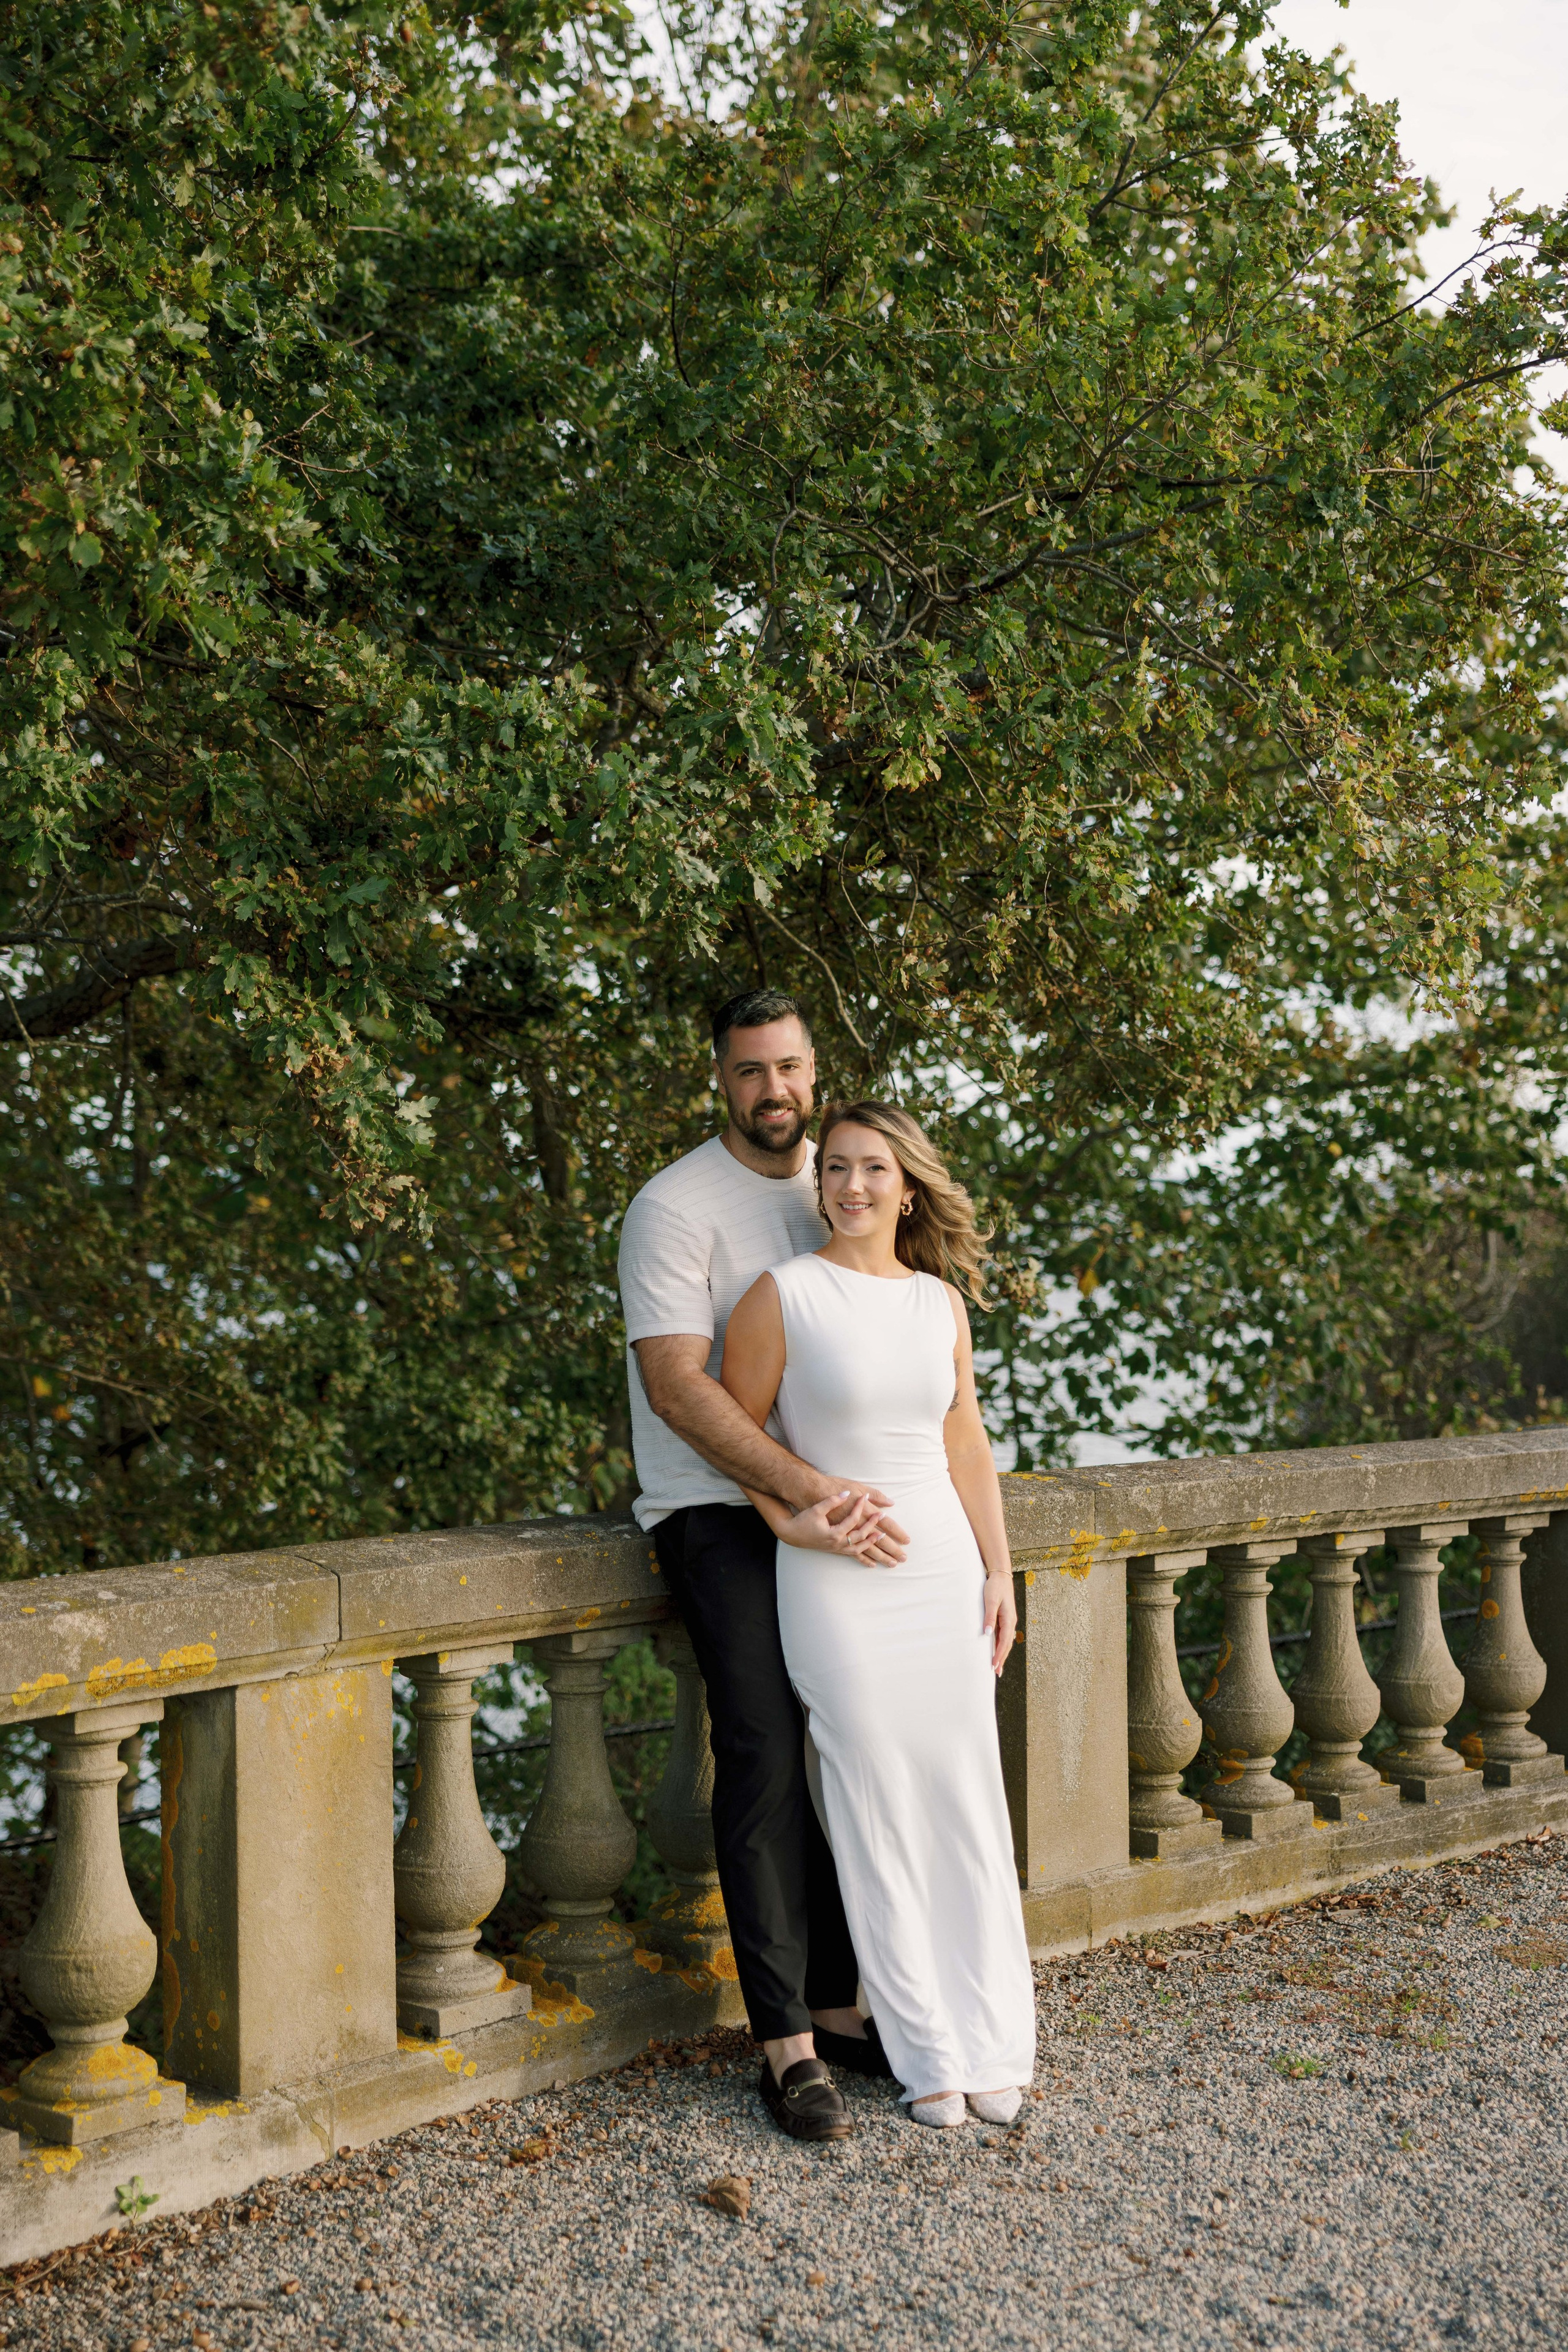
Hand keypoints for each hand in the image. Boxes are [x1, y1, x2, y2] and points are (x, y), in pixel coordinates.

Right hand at [780, 1490, 896, 1561]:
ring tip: (884, 1539)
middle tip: (884, 1518)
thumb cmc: (803, 1519)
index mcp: (834, 1532)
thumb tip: (848, 1493)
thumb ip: (833, 1501)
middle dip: (875, 1528)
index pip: (853, 1519)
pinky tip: (873, 1564)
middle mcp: (837, 1542)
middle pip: (862, 1537)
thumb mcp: (817, 1508)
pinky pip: (853, 1556)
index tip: (864, 1497)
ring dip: (874, 1545)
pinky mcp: (835, 1550)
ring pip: (860, 1549)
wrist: (791, 1533)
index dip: (859, 1506)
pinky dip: (864, 1559)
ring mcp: (837, 1548)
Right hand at [822, 1483, 907, 1565]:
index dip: (895, 1532)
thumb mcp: (854, 1487)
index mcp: (861, 1514)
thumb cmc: (830, 1489)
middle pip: (877, 1541)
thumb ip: (873, 1495)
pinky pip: (852, 1553)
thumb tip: (889, 1502)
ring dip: (880, 1557)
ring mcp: (843, 1538)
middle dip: (892, 1549)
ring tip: (891, 1563)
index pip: (883, 1525)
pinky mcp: (836, 1542)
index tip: (906, 1539)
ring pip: (866, 1550)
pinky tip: (872, 1564)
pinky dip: (864, 1559)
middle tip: (903, 1558)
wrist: (807, 1495)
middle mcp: (853, 1528)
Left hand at [983, 1566, 1016, 1675]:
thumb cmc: (995, 1587)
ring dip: (1001, 1653)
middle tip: (996, 1672)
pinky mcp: (1004, 1618)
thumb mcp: (991, 1601)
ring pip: (1005, 1641)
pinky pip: (1002, 1635)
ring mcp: (1008, 1621)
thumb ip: (989, 1617)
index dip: (999, 1654)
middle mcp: (1010, 1622)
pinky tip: (996, 1650)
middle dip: (1001, 1658)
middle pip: (1007, 1644)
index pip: (1004, 1641)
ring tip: (997, 1666)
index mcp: (1009, 1619)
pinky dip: (1000, 1645)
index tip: (994, 1665)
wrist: (1000, 1575)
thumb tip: (987, 1634)